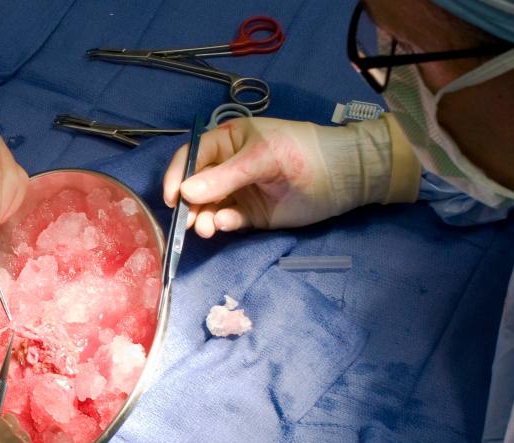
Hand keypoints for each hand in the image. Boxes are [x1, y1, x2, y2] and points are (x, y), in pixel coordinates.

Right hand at [162, 116, 416, 237]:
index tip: (172, 198)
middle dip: (189, 204)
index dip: (177, 175)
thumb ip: (223, 177)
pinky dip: (224, 224)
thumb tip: (184, 194)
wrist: (342, 177)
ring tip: (207, 229)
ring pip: (209, 207)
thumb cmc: (301, 153)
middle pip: (195, 186)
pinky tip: (227, 224)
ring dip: (203, 218)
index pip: (192, 156)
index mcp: (228, 141)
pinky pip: (228, 220)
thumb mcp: (261, 158)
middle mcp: (228, 166)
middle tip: (188, 221)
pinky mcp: (251, 214)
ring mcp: (239, 191)